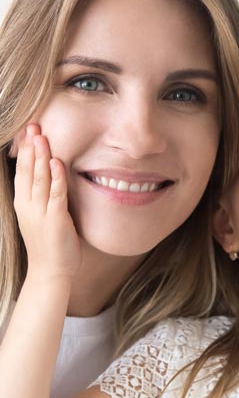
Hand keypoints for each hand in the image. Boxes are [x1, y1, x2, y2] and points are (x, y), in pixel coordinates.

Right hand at [13, 124, 80, 281]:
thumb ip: (45, 198)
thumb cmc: (51, 245)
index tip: (28, 131)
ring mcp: (40, 212)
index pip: (22, 172)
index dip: (25, 151)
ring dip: (41, 156)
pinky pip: (56, 194)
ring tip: (42, 136)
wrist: (51, 272)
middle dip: (30, 147)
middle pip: (28, 171)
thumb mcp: (42, 217)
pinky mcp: (55, 219)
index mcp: (24, 204)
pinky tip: (57, 162)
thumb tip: (53, 178)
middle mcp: (28, 206)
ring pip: (39, 179)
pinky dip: (56, 177)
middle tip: (33, 125)